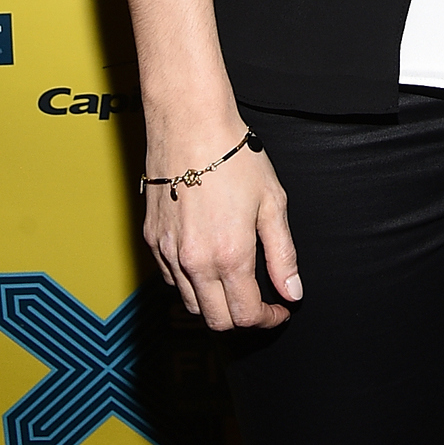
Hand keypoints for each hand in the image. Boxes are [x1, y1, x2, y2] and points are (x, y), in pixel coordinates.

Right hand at [143, 117, 300, 329]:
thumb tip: (292, 292)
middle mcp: (194, 262)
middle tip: (261, 301)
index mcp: (230, 255)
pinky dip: (191, 283)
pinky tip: (209, 262)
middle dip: (242, 318)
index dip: (268, 318)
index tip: (280, 309)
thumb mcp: (273, 203)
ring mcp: (168, 253)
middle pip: (215, 320)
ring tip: (236, 281)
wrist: (190, 124)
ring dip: (215, 303)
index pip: (246, 314)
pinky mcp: (151, 241)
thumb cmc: (234, 157)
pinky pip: (171, 280)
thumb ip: (283, 254)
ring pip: (190, 304)